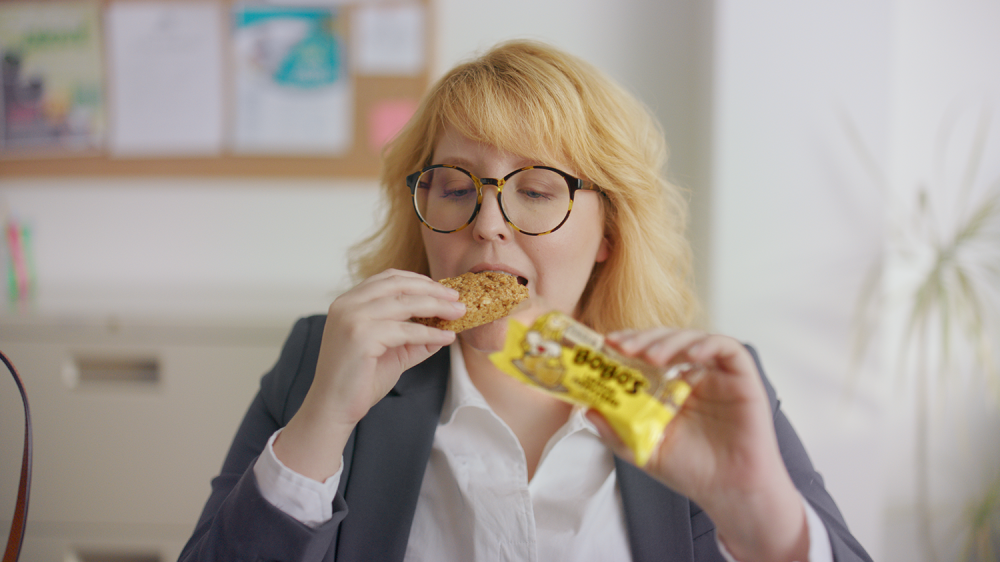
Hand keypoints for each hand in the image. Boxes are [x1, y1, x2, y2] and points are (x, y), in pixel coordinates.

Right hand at [274, 269, 464, 481]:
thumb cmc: (359, 380)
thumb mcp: (392, 351)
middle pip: (399, 285)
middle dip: (432, 290)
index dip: (419, 280)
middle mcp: (348, 304)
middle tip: (457, 299)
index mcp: (349, 302)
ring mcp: (352, 318)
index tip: (442, 289)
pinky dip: (431, 333)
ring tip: (459, 314)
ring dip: (437, 306)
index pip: (388, 278)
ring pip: (405, 303)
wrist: (333, 408)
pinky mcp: (361, 336)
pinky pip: (406, 330)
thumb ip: (414, 337)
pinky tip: (446, 338)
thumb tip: (445, 328)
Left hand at [587, 329, 808, 561]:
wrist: (729, 492)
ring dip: (668, 341)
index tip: (607, 344)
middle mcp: (693, 377)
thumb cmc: (692, 472)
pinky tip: (691, 356)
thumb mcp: (643, 450)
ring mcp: (717, 375)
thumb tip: (585, 409)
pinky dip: (707, 345)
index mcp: (670, 389)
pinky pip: (728, 348)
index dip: (628, 344)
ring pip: (692, 339)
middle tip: (621, 346)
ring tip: (650, 356)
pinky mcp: (742, 377)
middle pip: (666, 341)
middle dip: (642, 339)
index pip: (646, 354)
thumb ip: (615, 430)